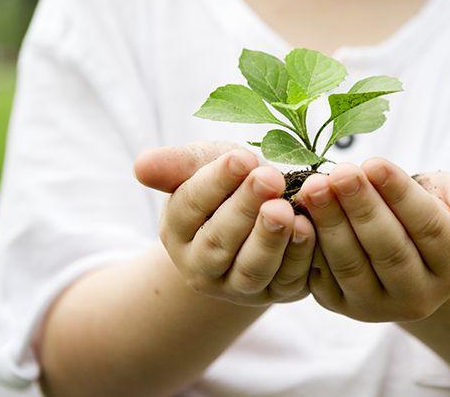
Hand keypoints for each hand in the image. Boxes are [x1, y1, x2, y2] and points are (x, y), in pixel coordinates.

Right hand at [134, 142, 315, 305]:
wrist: (265, 213)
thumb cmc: (232, 183)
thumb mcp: (206, 165)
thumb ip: (178, 165)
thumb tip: (141, 166)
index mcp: (178, 230)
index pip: (190, 206)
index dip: (216, 182)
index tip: (241, 157)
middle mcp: (202, 266)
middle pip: (219, 242)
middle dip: (245, 208)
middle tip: (269, 178)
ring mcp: (239, 286)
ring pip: (251, 269)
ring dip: (270, 239)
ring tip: (285, 209)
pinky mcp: (278, 292)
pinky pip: (288, 279)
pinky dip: (299, 255)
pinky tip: (308, 227)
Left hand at [296, 158, 449, 321]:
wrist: (405, 245)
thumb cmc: (435, 210)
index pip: (428, 229)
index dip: (400, 196)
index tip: (374, 163)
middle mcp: (420, 296)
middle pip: (388, 249)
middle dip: (360, 208)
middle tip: (337, 172)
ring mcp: (378, 306)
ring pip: (352, 265)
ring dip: (330, 224)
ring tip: (314, 187)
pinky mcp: (342, 305)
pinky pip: (323, 277)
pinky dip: (309, 245)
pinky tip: (296, 213)